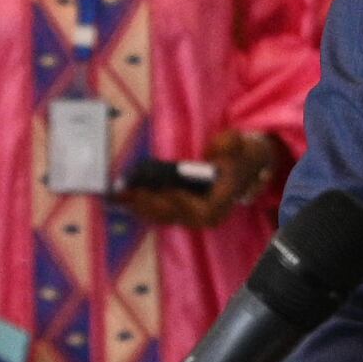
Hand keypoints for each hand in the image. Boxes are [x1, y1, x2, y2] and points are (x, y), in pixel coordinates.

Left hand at [125, 130, 288, 230]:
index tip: (171, 188)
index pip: (205, 212)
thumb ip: (231, 144)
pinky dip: (138, 205)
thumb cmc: (237, 155)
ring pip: (163, 217)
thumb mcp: (240, 145)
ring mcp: (191, 214)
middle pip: (178, 218)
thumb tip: (215, 148)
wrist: (239, 166)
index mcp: (223, 199)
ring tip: (123, 193)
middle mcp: (206, 213)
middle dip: (155, 206)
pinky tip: (122, 196)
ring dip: (141, 207)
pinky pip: (156, 213)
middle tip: (137, 191)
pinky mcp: (177, 210)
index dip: (186, 204)